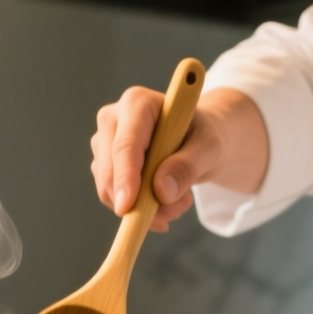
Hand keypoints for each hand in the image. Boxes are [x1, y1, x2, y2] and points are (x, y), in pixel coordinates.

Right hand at [90, 87, 267, 231]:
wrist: (198, 141)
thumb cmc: (204, 136)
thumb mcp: (209, 148)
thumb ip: (188, 166)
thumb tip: (161, 191)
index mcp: (138, 103)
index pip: (126, 144)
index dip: (125, 177)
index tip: (127, 207)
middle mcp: (113, 118)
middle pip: (110, 169)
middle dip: (139, 200)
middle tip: (178, 210)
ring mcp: (103, 142)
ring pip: (109, 187)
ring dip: (143, 208)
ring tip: (179, 202)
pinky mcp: (103, 164)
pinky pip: (111, 196)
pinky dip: (137, 209)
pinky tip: (164, 203)